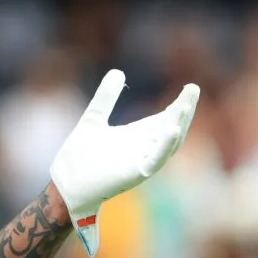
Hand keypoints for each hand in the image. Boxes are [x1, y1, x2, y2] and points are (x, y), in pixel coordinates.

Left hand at [50, 69, 199, 256]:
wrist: (64, 186)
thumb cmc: (78, 157)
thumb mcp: (93, 118)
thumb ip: (106, 97)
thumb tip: (118, 71)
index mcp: (136, 136)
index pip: (164, 118)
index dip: (178, 104)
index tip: (191, 87)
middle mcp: (143, 149)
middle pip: (171, 129)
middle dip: (184, 111)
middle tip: (193, 89)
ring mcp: (140, 163)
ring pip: (167, 144)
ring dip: (178, 125)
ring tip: (184, 105)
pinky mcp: (134, 175)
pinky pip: (154, 161)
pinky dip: (164, 146)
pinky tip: (172, 130)